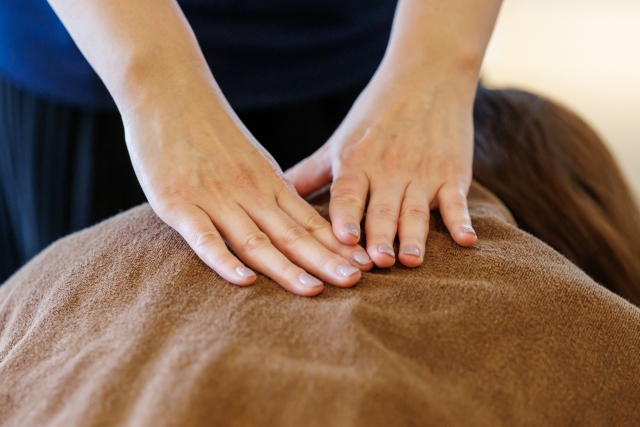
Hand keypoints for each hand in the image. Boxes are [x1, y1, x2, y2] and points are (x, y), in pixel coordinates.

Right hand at [123, 82, 372, 296]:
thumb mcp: (251, 159)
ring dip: (285, 267)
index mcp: (268, 183)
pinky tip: (244, 281)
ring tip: (313, 289)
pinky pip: (203, 237)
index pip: (308, 221)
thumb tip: (297, 223)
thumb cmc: (210, 129)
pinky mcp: (177, 203)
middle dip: (324, 260)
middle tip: (355, 281)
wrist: (167, 91)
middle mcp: (248, 193)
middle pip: (291, 234)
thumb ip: (271, 192)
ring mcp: (213, 198)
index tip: (364, 265)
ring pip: (255, 240)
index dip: (336, 246)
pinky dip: (223, 260)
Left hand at [285, 67, 476, 267]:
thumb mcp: (339, 141)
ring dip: (414, 236)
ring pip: (416, 210)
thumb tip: (271, 196)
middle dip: (379, 237)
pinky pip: (456, 200)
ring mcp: (422, 172)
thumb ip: (309, 172)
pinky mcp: (452, 173)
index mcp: (356, 162)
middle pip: (382, 210)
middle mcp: (389, 169)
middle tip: (377, 263)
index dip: (345, 216)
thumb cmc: (375, 113)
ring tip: (411, 260)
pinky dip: (461, 220)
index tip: (343, 240)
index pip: (348, 194)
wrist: (428, 75)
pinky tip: (466, 240)